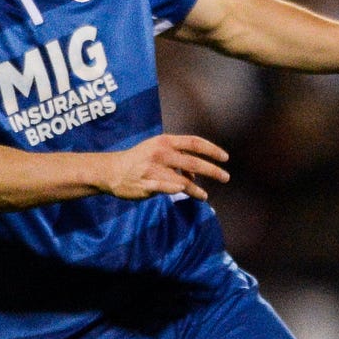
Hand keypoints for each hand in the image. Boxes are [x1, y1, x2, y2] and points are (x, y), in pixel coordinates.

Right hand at [101, 134, 228, 200]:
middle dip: (213, 170)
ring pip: (184, 181)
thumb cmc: (140, 160)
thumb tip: (197, 174)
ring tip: (204, 195)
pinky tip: (188, 193)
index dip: (212, 149)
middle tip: (226, 177)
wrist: (112, 171)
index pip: (194, 142)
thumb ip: (179, 157)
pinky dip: (178, 190)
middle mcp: (161, 153)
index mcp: (165, 142)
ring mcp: (153, 169)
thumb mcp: (158, 150)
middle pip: (194, 162)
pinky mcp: (147, 184)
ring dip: (197, 189)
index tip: (225, 158)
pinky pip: (167, 189)